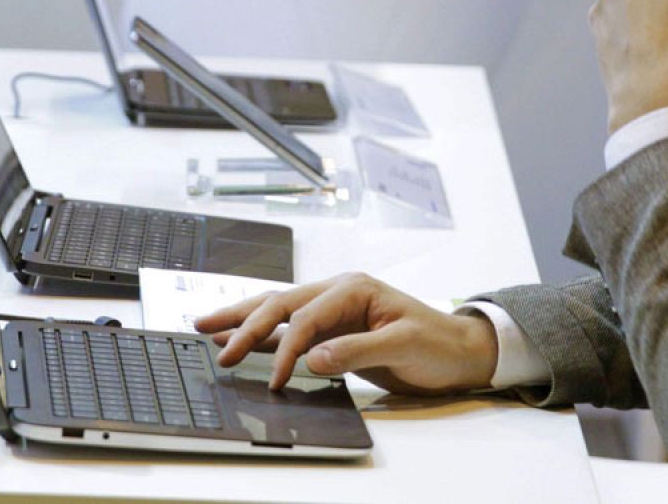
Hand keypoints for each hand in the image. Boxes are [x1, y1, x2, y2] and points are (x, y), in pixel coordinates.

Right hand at [194, 272, 498, 393]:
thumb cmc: (437, 343)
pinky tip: (238, 338)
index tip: (273, 378)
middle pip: (280, 303)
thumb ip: (356, 350)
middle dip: (245, 323)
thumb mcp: (402, 345)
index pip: (306, 316)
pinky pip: (289, 330)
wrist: (460, 351)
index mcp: (354, 288)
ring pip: (278, 311)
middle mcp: (338, 293)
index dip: (285, 347)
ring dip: (243, 321)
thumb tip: (312, 358)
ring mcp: (333, 310)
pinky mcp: (332, 330)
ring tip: (206, 326)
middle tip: (212, 342)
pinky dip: (262, 335)